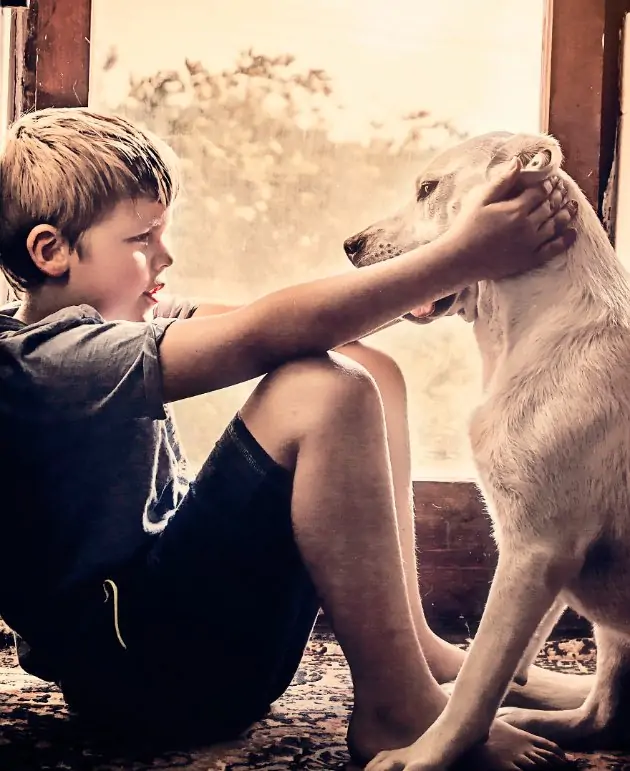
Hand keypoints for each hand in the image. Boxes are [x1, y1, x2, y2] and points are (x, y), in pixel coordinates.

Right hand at [441, 157, 577, 283]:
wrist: (460, 260)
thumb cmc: (466, 228)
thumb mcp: (480, 200)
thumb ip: (502, 181)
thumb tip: (518, 161)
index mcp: (516, 209)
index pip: (540, 191)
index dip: (549, 182)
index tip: (553, 178)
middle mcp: (527, 226)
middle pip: (551, 206)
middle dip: (559, 195)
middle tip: (564, 189)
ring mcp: (530, 244)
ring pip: (556, 225)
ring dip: (567, 213)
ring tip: (573, 205)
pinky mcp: (529, 260)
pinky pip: (553, 249)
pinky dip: (566, 240)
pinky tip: (573, 233)